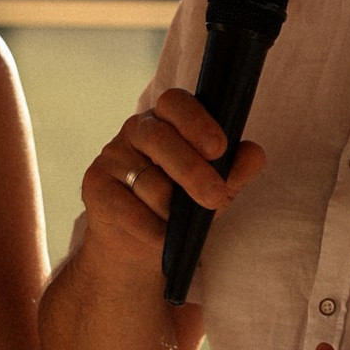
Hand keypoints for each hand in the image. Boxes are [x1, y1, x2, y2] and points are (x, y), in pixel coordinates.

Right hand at [79, 89, 265, 283]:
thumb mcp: (215, 188)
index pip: (175, 103)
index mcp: (167, 120)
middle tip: (216, 198)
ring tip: (181, 225)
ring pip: (148, 182)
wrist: (139, 247)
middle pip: (160, 139)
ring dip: (172, 210)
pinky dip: (152, 230)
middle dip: (192, 171)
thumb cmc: (182, 208)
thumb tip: (255, 154)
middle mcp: (135, 131)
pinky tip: (162, 238)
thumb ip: (235, 171)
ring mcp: (111, 156)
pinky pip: (128, 209)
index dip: (196, 122)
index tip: (219, 149)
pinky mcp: (94, 186)